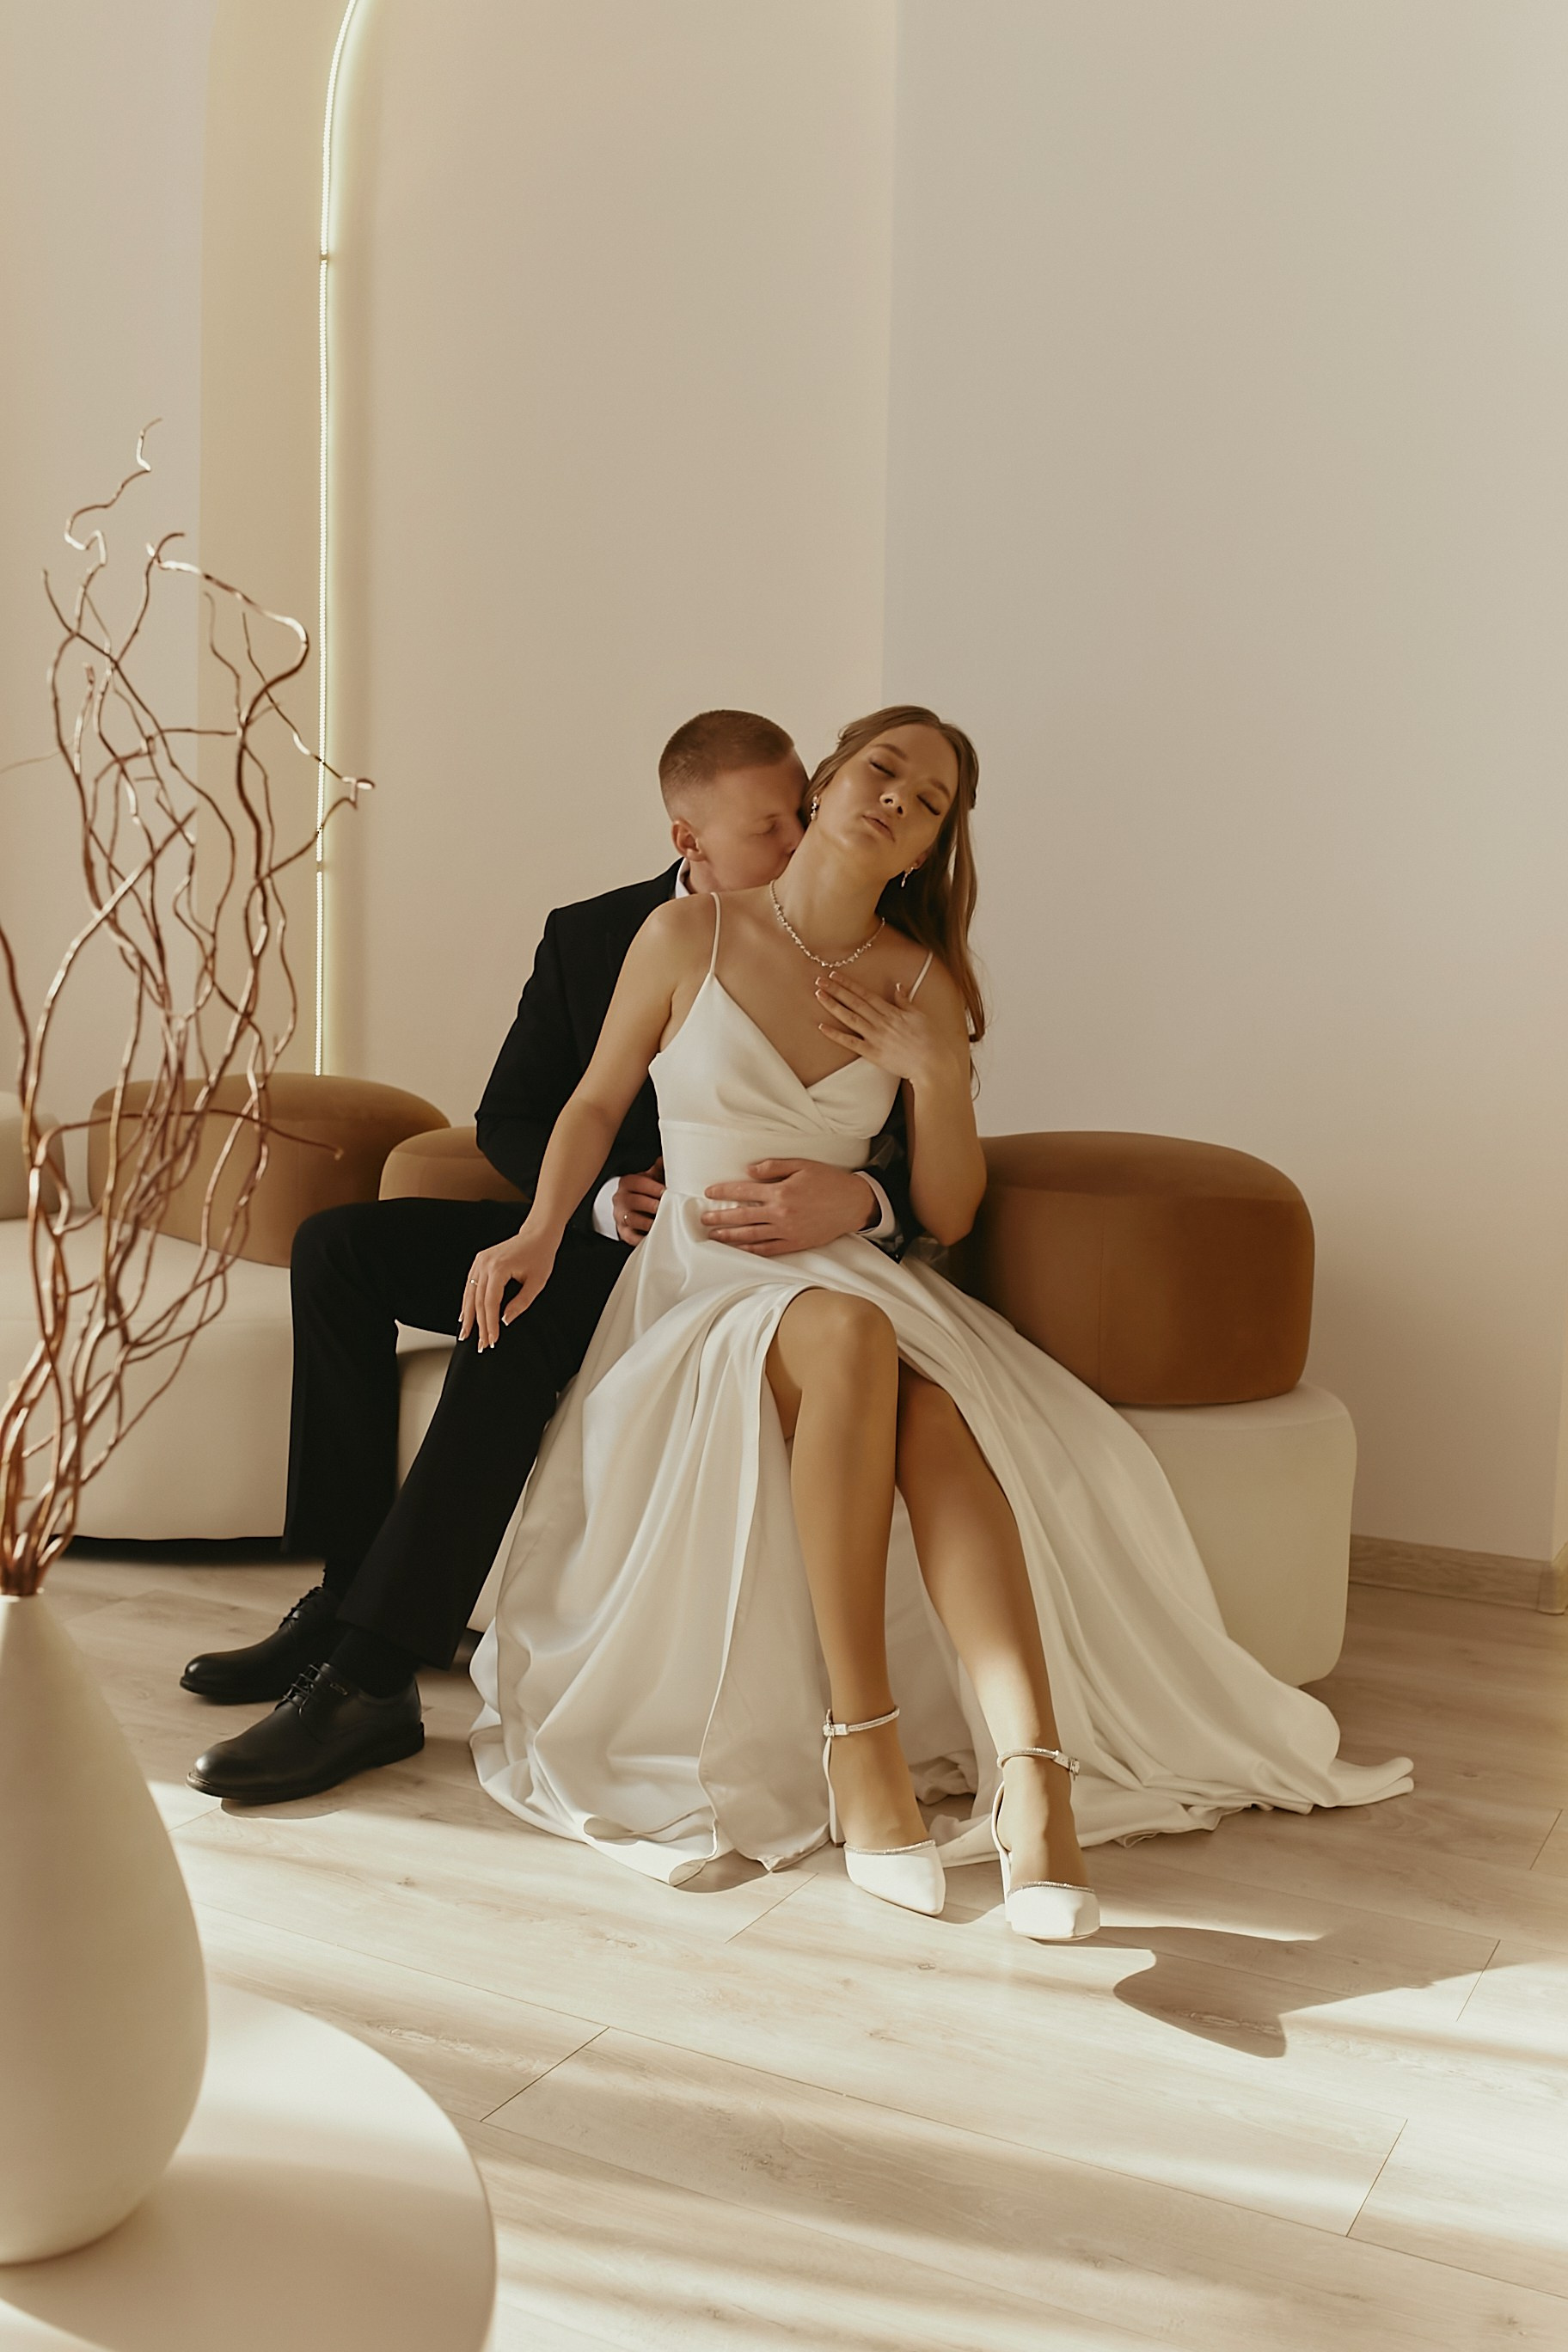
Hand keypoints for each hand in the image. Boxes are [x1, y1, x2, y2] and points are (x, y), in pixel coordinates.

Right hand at [459, 1223, 559, 1351]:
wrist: (537, 1235)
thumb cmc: (540, 1255)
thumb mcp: (537, 1283)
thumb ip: (521, 1303)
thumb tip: (505, 1320)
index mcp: (498, 1268)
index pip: (490, 1303)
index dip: (490, 1324)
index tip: (492, 1340)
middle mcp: (485, 1264)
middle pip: (477, 1301)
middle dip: (478, 1326)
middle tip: (480, 1345)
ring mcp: (480, 1261)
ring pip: (470, 1294)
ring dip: (468, 1316)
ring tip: (465, 1334)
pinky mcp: (480, 1261)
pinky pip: (470, 1285)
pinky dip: (467, 1301)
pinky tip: (465, 1315)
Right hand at [612, 1158, 664, 1243]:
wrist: (626, 1206)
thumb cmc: (642, 1191)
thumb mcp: (649, 1178)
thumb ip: (659, 1169)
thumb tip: (668, 1158)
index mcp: (627, 1183)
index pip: (638, 1183)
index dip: (652, 1187)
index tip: (666, 1191)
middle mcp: (620, 1199)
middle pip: (635, 1202)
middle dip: (653, 1205)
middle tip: (668, 1208)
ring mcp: (620, 1216)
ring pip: (633, 1220)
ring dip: (649, 1222)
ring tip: (664, 1222)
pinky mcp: (623, 1232)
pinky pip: (632, 1237)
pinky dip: (643, 1238)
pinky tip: (655, 1235)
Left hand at [701, 1159, 876, 1255]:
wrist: (853, 1204)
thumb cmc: (829, 1181)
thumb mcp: (802, 1165)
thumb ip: (774, 1167)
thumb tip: (750, 1171)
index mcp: (780, 1192)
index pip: (744, 1191)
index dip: (724, 1191)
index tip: (708, 1192)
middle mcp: (780, 1213)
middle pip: (742, 1216)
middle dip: (720, 1217)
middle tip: (703, 1218)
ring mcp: (787, 1231)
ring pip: (751, 1235)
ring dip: (730, 1235)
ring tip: (714, 1235)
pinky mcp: (795, 1243)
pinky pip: (768, 1249)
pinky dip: (751, 1249)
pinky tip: (739, 1248)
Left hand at [813, 972, 957, 1091]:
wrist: (933, 1062)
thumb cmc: (930, 1039)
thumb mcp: (919, 1015)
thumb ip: (905, 1001)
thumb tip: (897, 986)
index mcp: (892, 1011)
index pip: (865, 994)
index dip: (848, 984)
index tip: (834, 975)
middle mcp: (881, 1022)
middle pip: (854, 1002)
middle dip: (836, 990)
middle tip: (819, 980)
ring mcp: (876, 1037)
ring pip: (850, 1018)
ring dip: (833, 1006)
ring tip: (819, 995)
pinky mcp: (873, 1053)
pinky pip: (851, 1043)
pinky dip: (836, 1035)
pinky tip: (822, 1027)